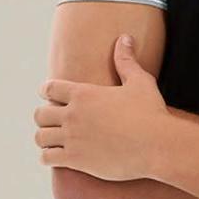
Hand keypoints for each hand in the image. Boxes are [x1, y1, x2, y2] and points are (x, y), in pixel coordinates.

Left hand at [34, 35, 169, 180]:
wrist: (157, 146)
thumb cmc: (151, 113)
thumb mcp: (140, 82)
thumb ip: (126, 61)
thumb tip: (125, 39)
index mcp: (83, 93)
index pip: (49, 88)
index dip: (47, 91)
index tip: (50, 96)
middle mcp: (72, 114)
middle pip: (40, 114)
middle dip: (45, 117)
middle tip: (54, 122)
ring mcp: (72, 138)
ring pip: (40, 137)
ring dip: (45, 138)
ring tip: (54, 141)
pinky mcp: (75, 160)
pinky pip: (47, 158)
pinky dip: (48, 158)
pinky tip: (58, 158)